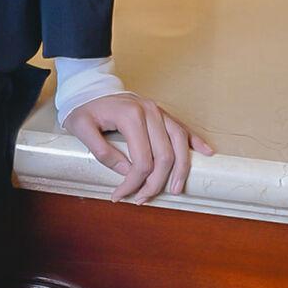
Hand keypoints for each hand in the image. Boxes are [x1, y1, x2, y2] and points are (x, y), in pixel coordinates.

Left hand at [61, 91, 215, 203]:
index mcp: (130, 116)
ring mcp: (159, 111)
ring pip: (179, 143)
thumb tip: (126, 171)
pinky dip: (196, 142)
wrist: (91, 88)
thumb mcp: (81, 128)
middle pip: (164, 155)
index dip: (133, 183)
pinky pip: (183, 128)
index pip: (141, 160)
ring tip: (176, 189)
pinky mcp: (163, 113)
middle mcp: (149, 112)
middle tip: (143, 199)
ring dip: (181, 169)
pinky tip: (207, 153)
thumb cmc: (85, 109)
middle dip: (156, 182)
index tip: (120, 196)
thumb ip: (101, 151)